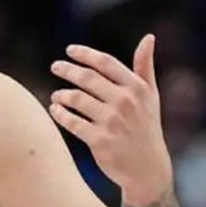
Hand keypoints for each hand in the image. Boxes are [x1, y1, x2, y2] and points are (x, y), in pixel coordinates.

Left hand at [49, 36, 172, 205]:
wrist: (147, 168)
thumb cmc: (146, 128)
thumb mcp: (151, 96)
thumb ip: (145, 67)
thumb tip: (149, 37)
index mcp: (136, 88)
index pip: (106, 63)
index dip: (85, 54)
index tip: (70, 50)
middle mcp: (125, 102)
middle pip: (88, 78)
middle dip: (67, 70)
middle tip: (55, 66)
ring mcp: (112, 121)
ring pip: (77, 99)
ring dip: (62, 95)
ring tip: (56, 96)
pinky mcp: (99, 140)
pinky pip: (72, 122)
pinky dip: (60, 114)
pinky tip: (54, 110)